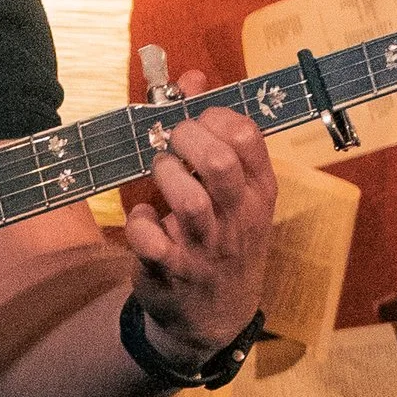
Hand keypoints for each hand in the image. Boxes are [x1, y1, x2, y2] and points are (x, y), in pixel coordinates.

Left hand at [123, 74, 276, 365]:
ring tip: (159, 172)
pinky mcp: (173, 271)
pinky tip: (141, 219)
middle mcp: (238, 219)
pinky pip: (150, 239)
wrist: (212, 317)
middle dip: (185, 140)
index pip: (249, 138)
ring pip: (189, 201)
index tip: (194, 119)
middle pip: (220, 165)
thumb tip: (191, 79)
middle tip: (169, 140)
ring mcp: (207, 247)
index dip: (214, 117)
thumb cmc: (218, 237)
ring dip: (164, 176)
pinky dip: (138, 222)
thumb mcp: (231, 192)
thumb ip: (212, 133)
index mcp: (258, 193)